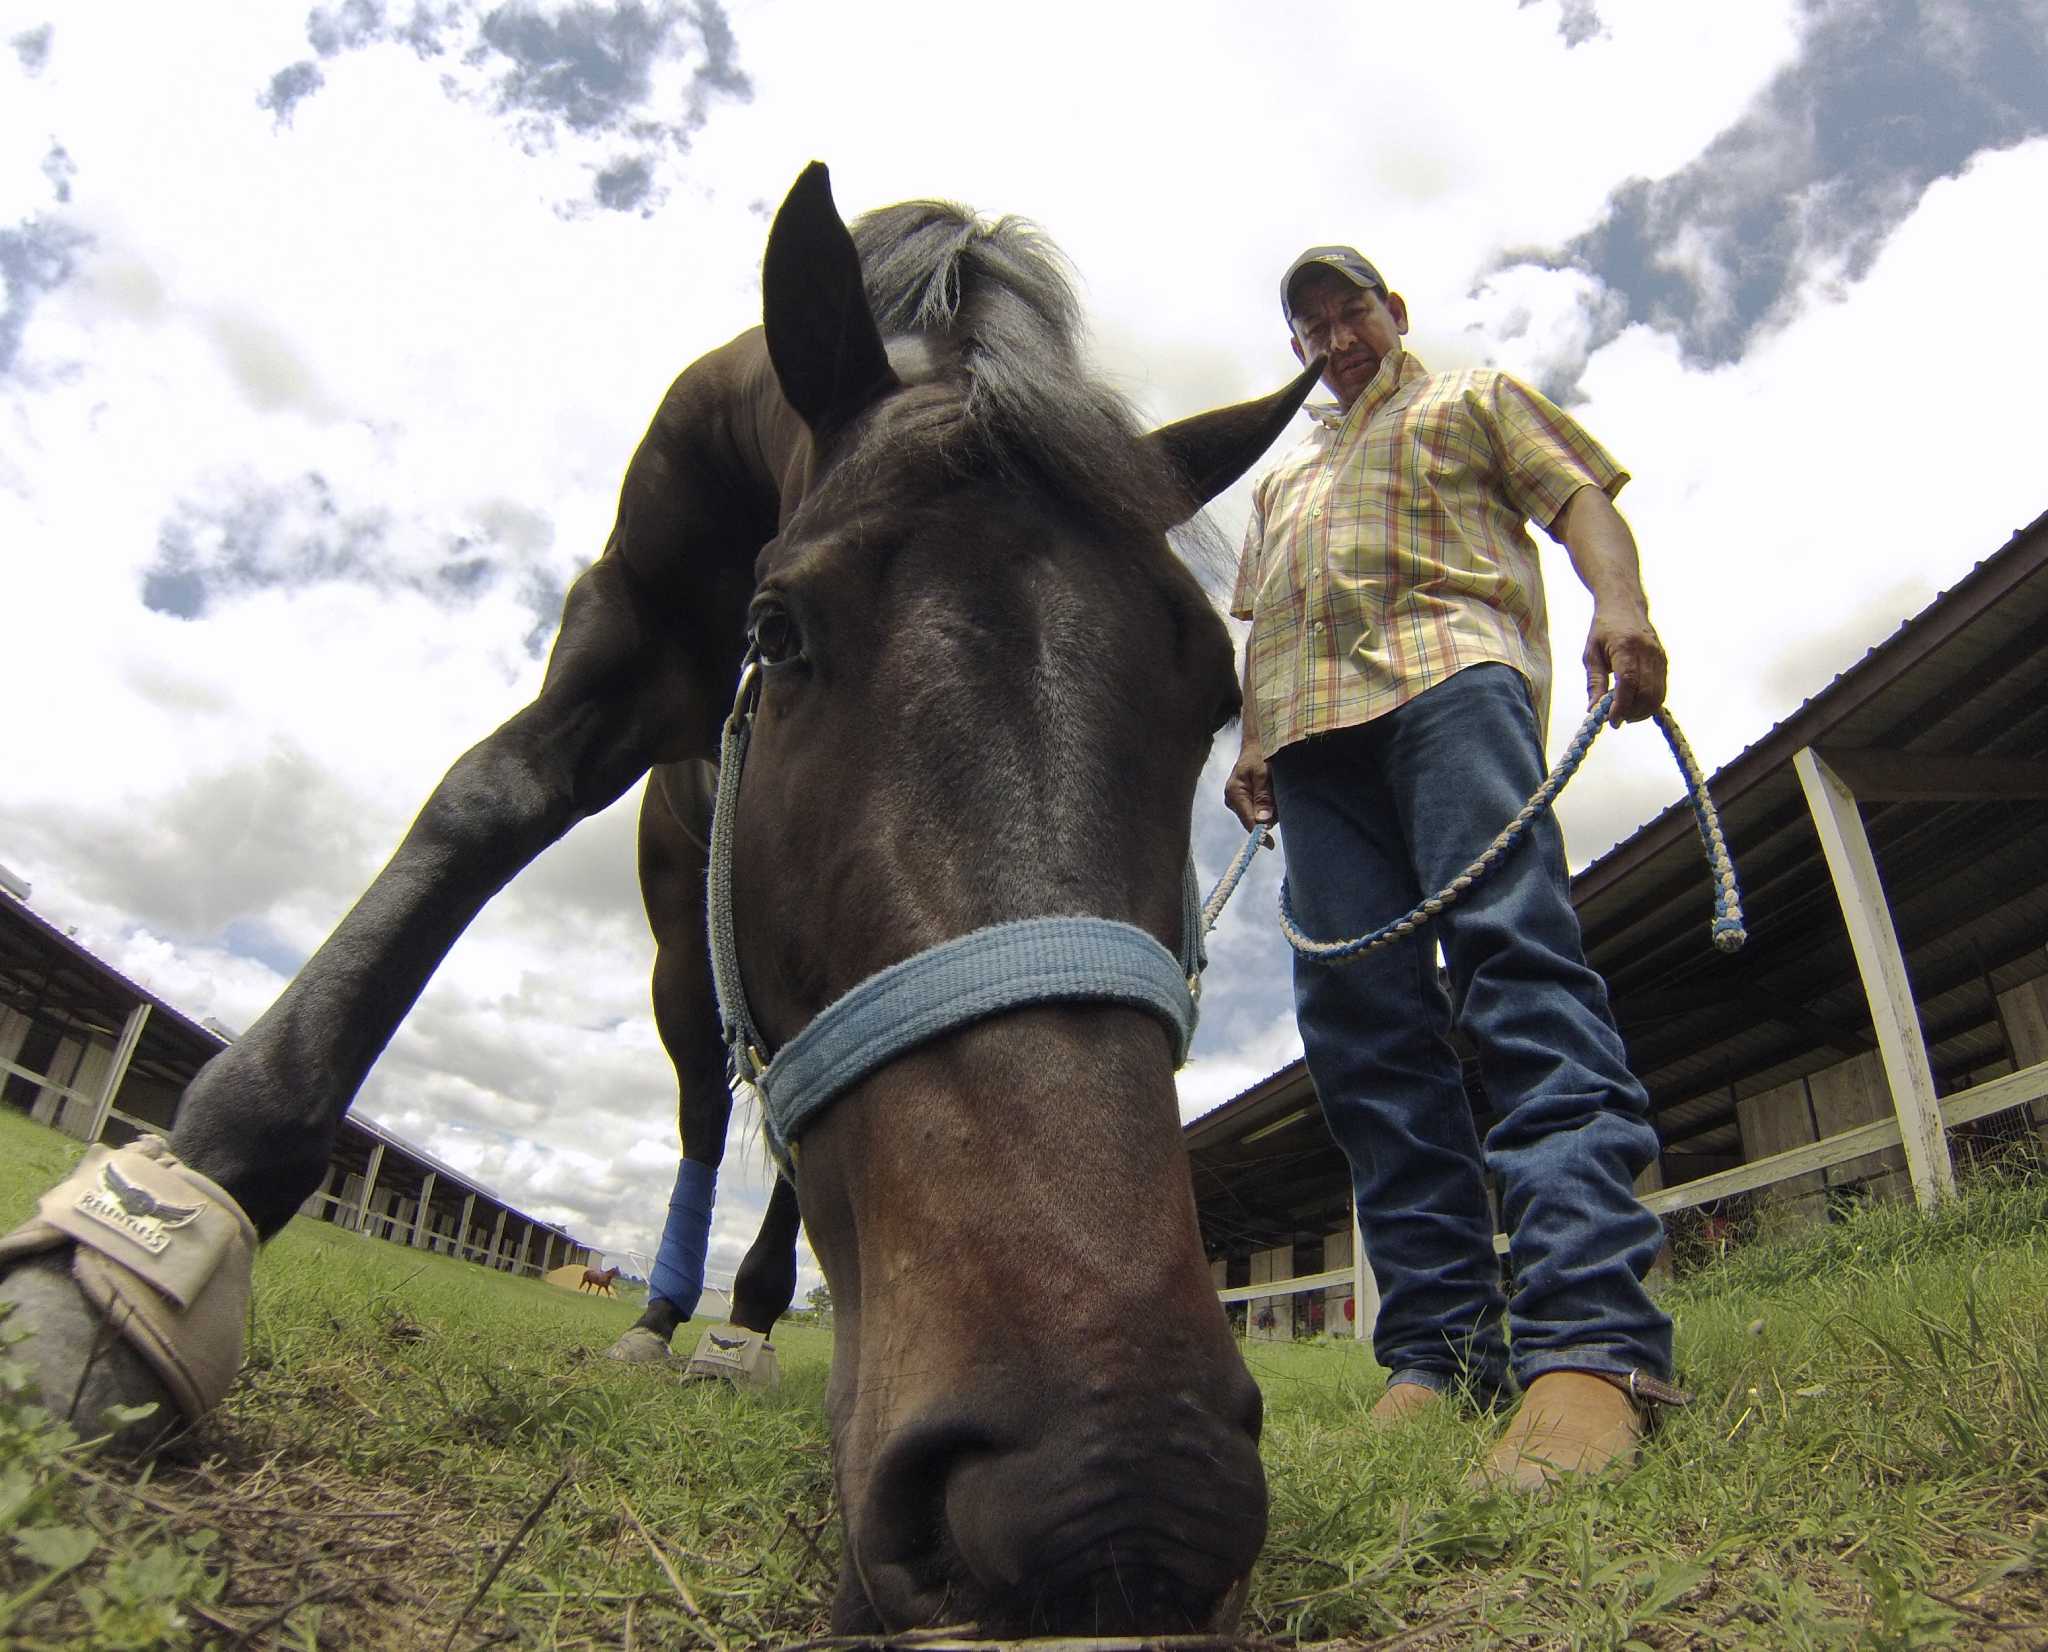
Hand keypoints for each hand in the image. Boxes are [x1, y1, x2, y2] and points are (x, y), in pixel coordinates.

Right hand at [1225, 745, 1275, 828]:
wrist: (1257, 744)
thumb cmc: (1260, 755)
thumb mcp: (1264, 773)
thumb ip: (1263, 797)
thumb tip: (1263, 821)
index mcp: (1234, 793)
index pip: (1247, 820)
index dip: (1259, 833)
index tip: (1270, 845)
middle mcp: (1233, 799)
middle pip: (1252, 820)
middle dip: (1268, 816)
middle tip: (1280, 798)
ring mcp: (1238, 800)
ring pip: (1257, 816)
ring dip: (1270, 809)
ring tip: (1276, 790)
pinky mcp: (1245, 799)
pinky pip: (1258, 809)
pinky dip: (1268, 805)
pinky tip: (1272, 792)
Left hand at [1584, 608, 1666, 724]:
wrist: (1625, 606)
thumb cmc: (1603, 629)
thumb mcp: (1591, 654)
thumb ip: (1595, 682)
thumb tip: (1594, 710)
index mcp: (1626, 647)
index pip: (1629, 682)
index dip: (1622, 706)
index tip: (1612, 721)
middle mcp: (1648, 652)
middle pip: (1647, 692)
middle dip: (1632, 712)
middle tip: (1616, 719)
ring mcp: (1659, 656)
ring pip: (1658, 694)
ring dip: (1642, 711)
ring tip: (1625, 713)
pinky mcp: (1664, 661)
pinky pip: (1661, 689)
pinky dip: (1649, 702)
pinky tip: (1635, 703)